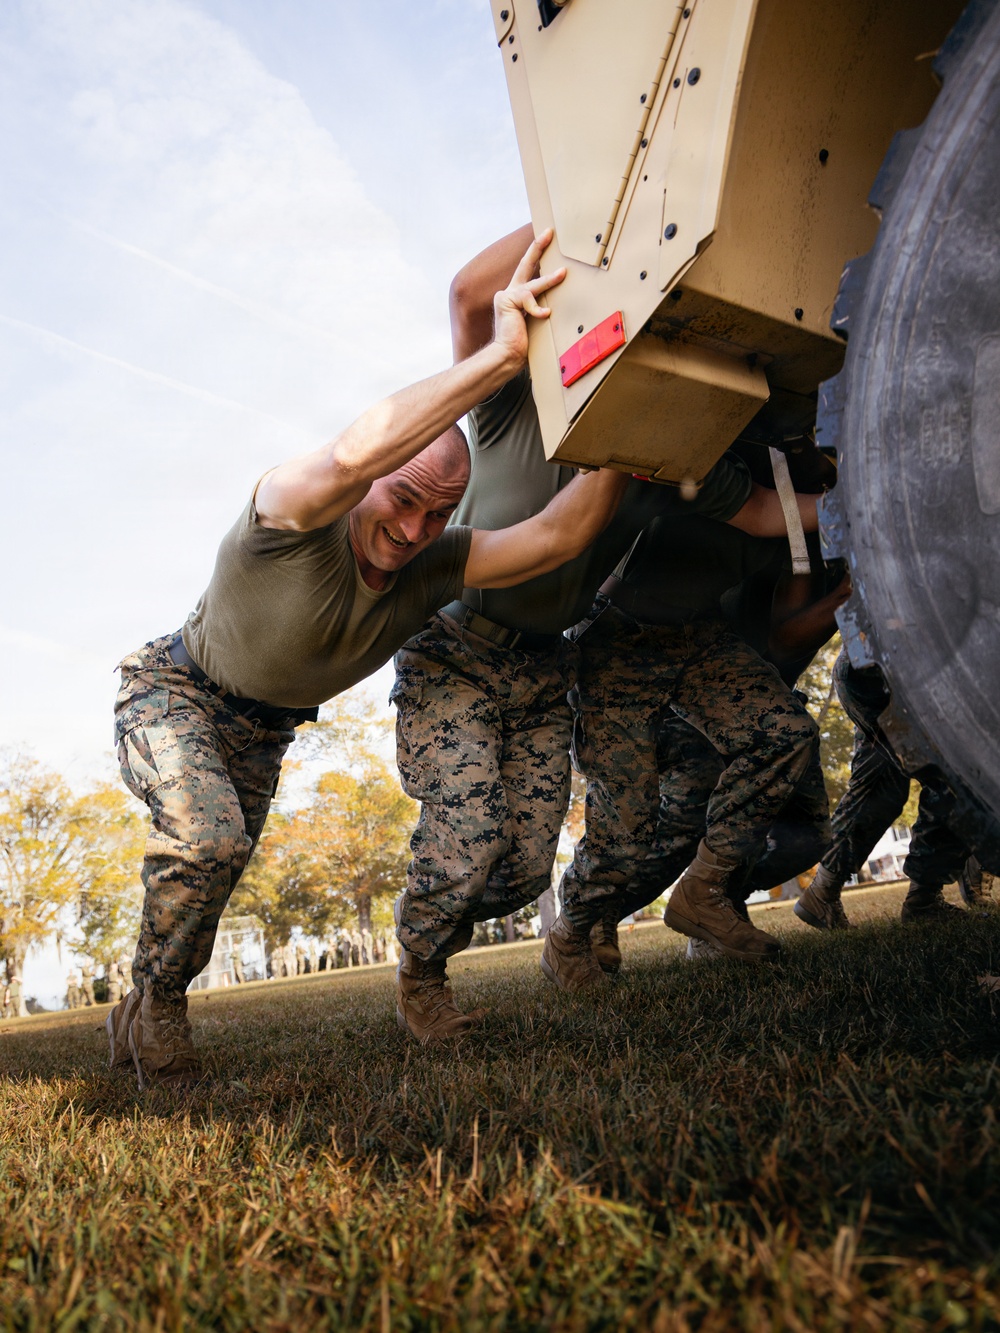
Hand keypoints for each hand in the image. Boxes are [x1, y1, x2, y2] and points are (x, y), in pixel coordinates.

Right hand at [491, 228, 566, 368]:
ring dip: (550, 279)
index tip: (546, 237)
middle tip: (549, 232)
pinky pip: (530, 302)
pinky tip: (545, 315)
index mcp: (514, 295)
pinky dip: (539, 310)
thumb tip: (559, 303)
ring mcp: (507, 296)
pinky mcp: (508, 302)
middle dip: (537, 247)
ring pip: (534, 284)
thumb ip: (540, 307)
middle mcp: (508, 292)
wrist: (507, 355)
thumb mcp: (534, 321)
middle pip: (526, 264)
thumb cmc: (521, 344)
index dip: (536, 253)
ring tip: (563, 273)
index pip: (527, 270)